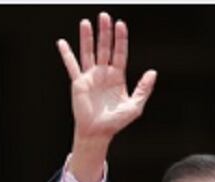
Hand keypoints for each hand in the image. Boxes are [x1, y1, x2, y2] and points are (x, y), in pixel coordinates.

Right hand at [57, 12, 155, 181]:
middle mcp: (104, 74)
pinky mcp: (79, 83)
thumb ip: (144, 89)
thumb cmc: (116, 122)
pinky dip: (67, 54)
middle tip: (104, 16)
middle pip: (105, 48)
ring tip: (86, 22)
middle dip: (105, 32)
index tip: (120, 24)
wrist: (98, 133)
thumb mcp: (135, 106)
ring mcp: (90, 77)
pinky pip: (72, 66)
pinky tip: (62, 43)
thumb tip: (152, 72)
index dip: (120, 39)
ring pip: (89, 52)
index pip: (120, 53)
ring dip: (87, 37)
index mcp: (118, 77)